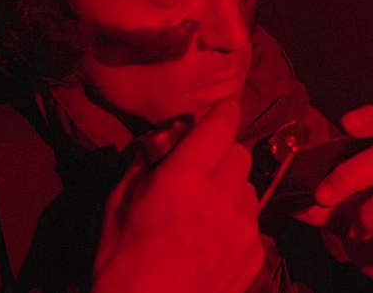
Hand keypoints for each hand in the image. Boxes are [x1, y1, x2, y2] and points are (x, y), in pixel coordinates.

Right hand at [93, 100, 263, 292]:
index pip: (220, 127)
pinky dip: (236, 222)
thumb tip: (160, 144)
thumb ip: (143, 166)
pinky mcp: (256, 252)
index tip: (225, 106)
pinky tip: (213, 241)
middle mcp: (222, 197)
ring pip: (249, 187)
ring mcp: (244, 227)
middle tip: (203, 171)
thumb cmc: (121, 265)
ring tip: (207, 211)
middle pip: (240, 153)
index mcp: (183, 179)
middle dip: (223, 155)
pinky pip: (252, 221)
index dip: (224, 111)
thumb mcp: (117, 207)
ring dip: (232, 189)